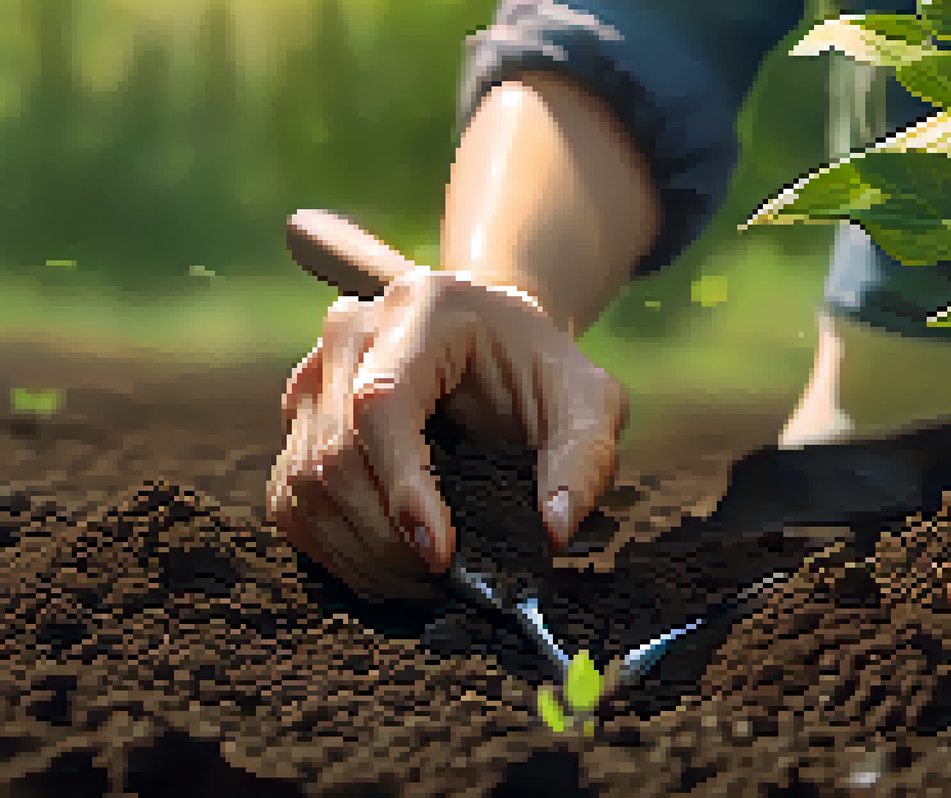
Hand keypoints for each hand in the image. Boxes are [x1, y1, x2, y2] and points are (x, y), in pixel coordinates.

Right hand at [267, 268, 627, 601]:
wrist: (499, 343)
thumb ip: (585, 459)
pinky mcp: (298, 423)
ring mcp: (313, 376)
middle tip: (449, 584)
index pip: (383, 402)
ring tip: (426, 585)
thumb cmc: (545, 372)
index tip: (440, 554)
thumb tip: (552, 531)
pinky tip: (391, 572)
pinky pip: (293, 503)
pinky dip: (338, 552)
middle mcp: (351, 333)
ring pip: (306, 486)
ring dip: (363, 554)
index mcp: (423, 308)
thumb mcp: (590, 402)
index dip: (404, 486)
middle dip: (390, 538)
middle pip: (336, 453)